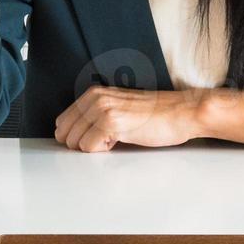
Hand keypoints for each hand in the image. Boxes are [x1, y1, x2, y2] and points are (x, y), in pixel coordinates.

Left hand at [53, 85, 207, 152]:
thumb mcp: (118, 109)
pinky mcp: (111, 122)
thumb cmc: (155, 116)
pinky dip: (105, 150)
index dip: (77, 137)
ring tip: (119, 137)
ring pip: (75, 143)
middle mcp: (95, 97)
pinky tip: (123, 139)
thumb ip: (94, 117)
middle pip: (65, 134)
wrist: (181, 113)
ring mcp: (102, 109)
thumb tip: (69, 136)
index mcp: (93, 93)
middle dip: (83, 144)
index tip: (98, 138)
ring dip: (96, 147)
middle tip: (109, 139)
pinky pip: (89, 148)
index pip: (62, 122)